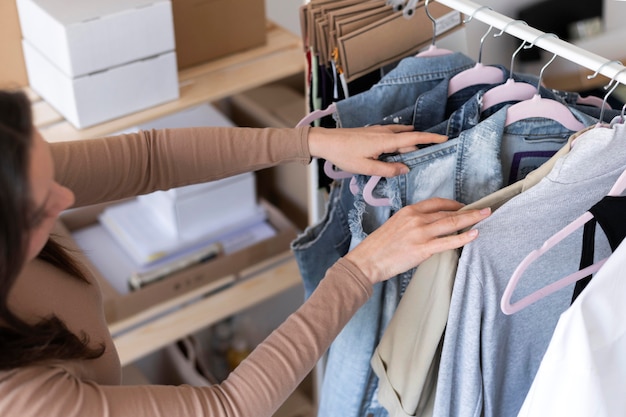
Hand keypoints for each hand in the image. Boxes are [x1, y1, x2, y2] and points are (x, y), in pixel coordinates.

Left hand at [307, 125, 447, 177]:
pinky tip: (397, 150)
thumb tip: (406, 169)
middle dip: (419, 147)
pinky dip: (399, 141)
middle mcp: (385, 132)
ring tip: (412, 157)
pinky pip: (392, 135)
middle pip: (409, 139)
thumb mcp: (366, 167)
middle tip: (426, 159)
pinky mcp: (372, 132)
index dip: (431, 138)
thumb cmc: (344, 155)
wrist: (326, 141)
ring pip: (400, 136)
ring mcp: (378, 130)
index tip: (445, 138)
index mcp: (386, 141)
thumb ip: (387, 169)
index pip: (414, 137)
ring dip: (408, 145)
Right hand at [344, 198, 490, 284]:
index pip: (436, 202)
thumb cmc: (378, 247)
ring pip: (451, 223)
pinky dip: (463, 237)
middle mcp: (416, 219)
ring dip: (471, 219)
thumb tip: (428, 227)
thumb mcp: (395, 226)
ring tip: (486, 216)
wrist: (367, 260)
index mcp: (408, 211)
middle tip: (484, 209)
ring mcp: (420, 233)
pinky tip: (474, 234)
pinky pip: (448, 241)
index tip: (463, 207)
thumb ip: (412, 223)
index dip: (453, 204)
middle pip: (448, 211)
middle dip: (468, 210)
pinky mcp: (422, 249)